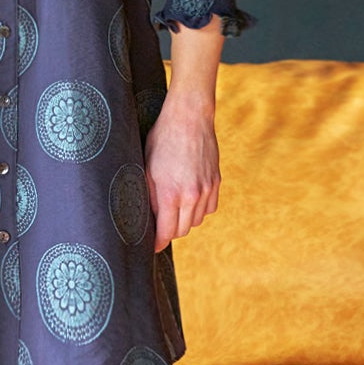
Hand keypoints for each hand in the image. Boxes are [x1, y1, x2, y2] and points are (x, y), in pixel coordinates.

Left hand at [143, 92, 219, 251]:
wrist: (189, 117)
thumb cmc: (162, 140)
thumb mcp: (146, 168)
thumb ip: (149, 196)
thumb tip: (147, 219)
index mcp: (170, 194)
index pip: (166, 233)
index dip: (157, 243)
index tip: (151, 247)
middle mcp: (191, 195)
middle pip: (182, 231)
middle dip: (170, 231)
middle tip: (159, 225)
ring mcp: (207, 189)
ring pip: (196, 221)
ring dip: (184, 220)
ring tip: (173, 207)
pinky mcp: (216, 182)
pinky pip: (209, 209)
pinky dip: (199, 209)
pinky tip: (189, 198)